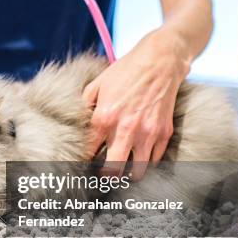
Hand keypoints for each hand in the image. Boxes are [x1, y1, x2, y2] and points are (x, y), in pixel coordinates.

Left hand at [82, 32, 190, 178]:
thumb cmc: (125, 71)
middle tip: (103, 177)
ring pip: (137, 171)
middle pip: (113, 170)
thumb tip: (74, 123)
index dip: (84, 161)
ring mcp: (148, 133)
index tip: (83, 165)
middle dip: (106, 177)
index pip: (89, 152)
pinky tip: (139, 158)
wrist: (160, 60)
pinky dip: (147, 162)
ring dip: (128, 175)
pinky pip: (154, 160)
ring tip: (122, 172)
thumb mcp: (96, 85)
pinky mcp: (164, 133)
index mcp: (104, 117)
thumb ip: (84, 106)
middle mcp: (126, 129)